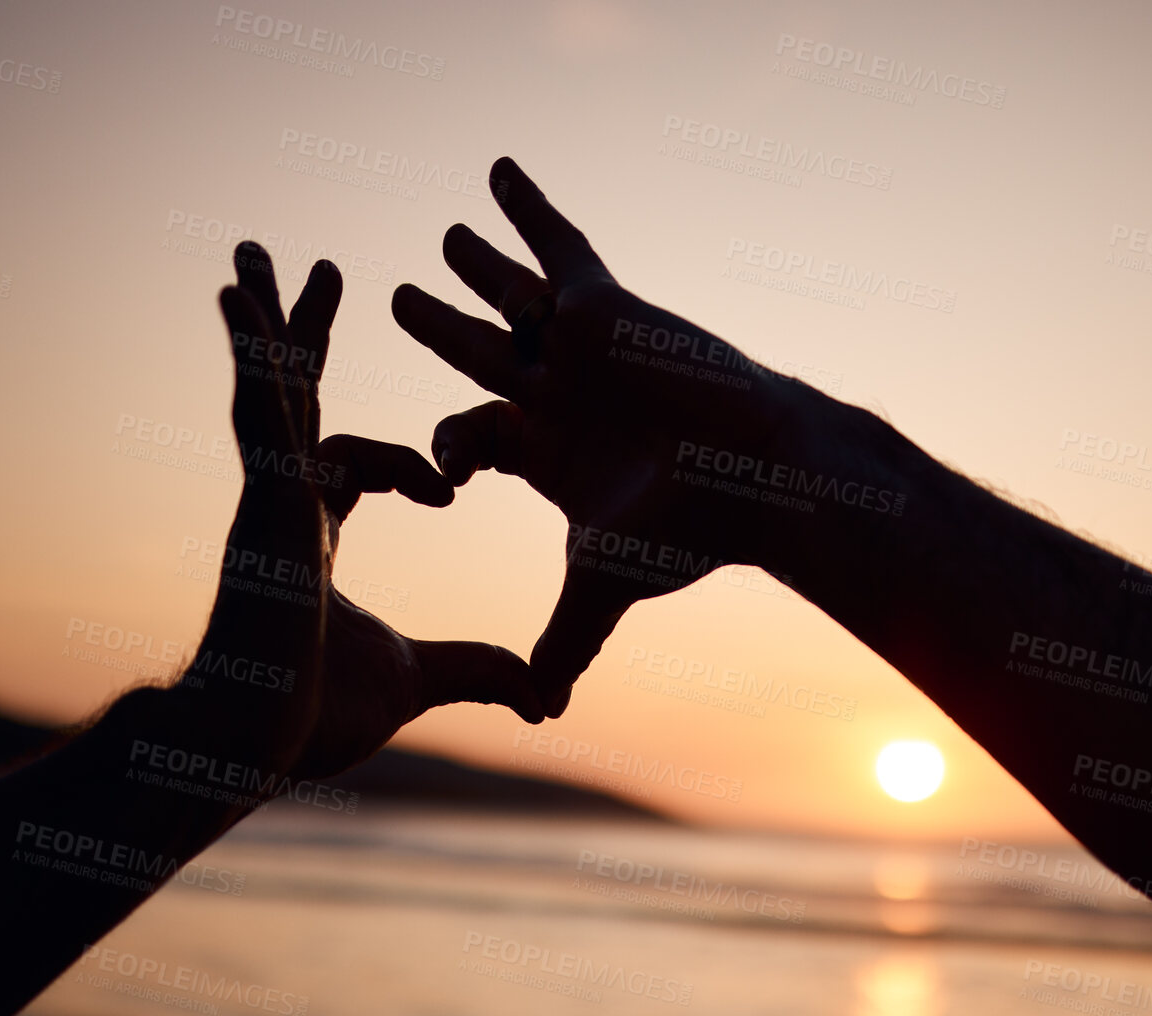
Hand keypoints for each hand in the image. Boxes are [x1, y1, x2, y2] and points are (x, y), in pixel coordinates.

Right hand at [188, 242, 540, 798]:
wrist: (253, 747)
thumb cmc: (312, 718)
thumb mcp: (418, 680)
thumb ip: (476, 671)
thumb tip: (544, 696)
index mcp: (316, 539)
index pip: (355, 466)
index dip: (407, 465)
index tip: (449, 487)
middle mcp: (287, 509)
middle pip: (300, 403)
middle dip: (306, 340)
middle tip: (318, 272)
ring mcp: (267, 504)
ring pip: (268, 394)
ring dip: (265, 322)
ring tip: (254, 253)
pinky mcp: (260, 508)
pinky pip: (256, 415)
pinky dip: (249, 357)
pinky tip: (238, 299)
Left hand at [391, 157, 803, 715]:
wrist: (756, 477)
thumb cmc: (684, 533)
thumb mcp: (601, 585)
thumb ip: (562, 640)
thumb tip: (539, 712)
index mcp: (544, 454)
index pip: (470, 435)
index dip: (443, 447)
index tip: (440, 473)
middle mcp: (556, 395)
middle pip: (478, 356)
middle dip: (440, 328)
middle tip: (395, 298)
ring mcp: (578, 348)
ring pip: (512, 297)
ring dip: (477, 266)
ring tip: (445, 237)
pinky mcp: (604, 305)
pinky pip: (558, 246)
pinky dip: (529, 207)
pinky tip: (497, 168)